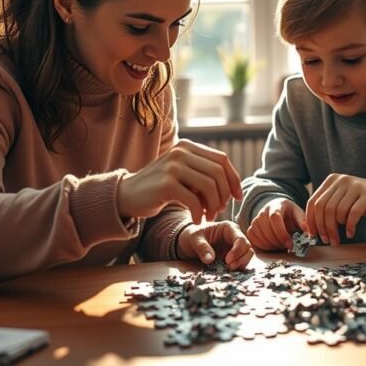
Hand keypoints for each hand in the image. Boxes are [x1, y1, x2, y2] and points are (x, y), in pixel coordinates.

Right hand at [116, 139, 242, 223]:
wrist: (127, 195)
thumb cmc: (160, 188)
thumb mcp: (183, 173)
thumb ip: (202, 173)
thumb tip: (232, 186)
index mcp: (188, 146)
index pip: (222, 159)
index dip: (233, 179)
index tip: (237, 197)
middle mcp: (181, 152)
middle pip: (218, 173)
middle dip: (224, 195)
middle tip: (219, 210)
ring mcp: (173, 166)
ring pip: (209, 186)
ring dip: (214, 206)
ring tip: (208, 216)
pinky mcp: (166, 183)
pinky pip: (195, 200)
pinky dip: (200, 213)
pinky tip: (197, 219)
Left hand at [177, 221, 254, 269]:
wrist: (188, 243)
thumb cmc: (192, 237)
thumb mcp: (194, 239)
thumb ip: (202, 247)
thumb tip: (210, 259)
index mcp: (228, 228)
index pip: (240, 238)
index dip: (237, 250)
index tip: (227, 260)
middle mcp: (234, 236)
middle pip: (247, 247)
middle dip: (241, 258)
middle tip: (229, 267)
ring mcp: (235, 246)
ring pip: (248, 254)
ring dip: (242, 263)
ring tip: (229, 269)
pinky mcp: (234, 256)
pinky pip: (242, 261)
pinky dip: (239, 266)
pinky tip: (229, 270)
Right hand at [246, 197, 307, 250]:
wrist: (278, 210)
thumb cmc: (290, 214)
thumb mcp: (298, 214)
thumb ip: (302, 222)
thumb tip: (308, 231)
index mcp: (277, 205)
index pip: (274, 218)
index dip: (281, 233)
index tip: (290, 244)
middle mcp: (263, 211)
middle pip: (266, 228)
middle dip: (277, 241)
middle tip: (286, 247)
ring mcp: (256, 219)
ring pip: (258, 234)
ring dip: (270, 245)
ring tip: (280, 246)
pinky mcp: (251, 227)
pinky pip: (252, 237)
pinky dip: (261, 245)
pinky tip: (272, 246)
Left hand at [306, 174, 365, 245]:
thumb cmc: (364, 202)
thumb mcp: (344, 201)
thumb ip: (329, 207)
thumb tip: (311, 227)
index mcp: (332, 180)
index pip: (313, 201)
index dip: (311, 220)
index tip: (313, 235)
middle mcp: (342, 180)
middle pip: (324, 208)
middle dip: (323, 228)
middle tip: (327, 241)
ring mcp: (355, 185)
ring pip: (337, 212)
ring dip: (335, 230)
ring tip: (338, 239)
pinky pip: (353, 213)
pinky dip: (349, 226)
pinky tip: (350, 233)